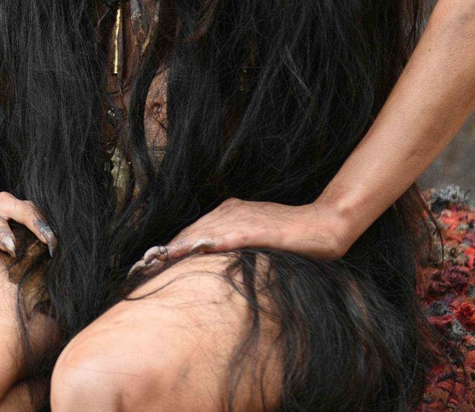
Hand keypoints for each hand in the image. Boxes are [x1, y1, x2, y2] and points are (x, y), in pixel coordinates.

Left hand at [128, 198, 351, 279]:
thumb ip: (235, 244)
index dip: (176, 245)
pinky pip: (232, 234)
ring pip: (207, 231)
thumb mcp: (257, 237)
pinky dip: (214, 241)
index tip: (155, 260)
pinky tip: (199, 249)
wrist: (325, 225)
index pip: (196, 230)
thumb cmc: (292, 235)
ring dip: (184, 245)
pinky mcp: (260, 229)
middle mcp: (233, 210)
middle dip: (173, 248)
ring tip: (163, 260)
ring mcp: (246, 218)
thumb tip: (213, 260)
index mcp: (231, 211)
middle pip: (195, 230)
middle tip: (149, 264)